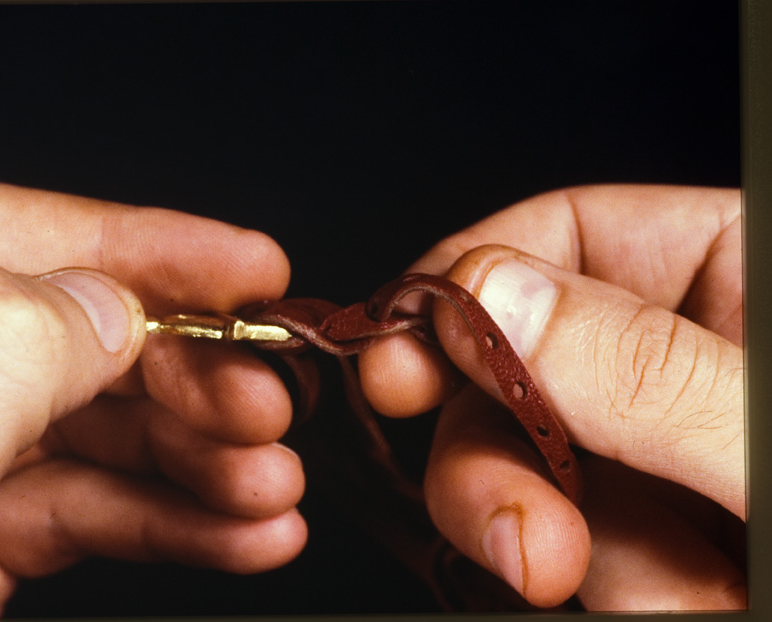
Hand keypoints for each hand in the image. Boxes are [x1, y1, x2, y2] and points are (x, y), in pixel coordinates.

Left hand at [0, 181, 305, 617]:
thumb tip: (104, 301)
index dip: (129, 239)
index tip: (248, 263)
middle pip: (53, 334)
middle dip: (179, 373)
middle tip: (270, 407)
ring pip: (83, 427)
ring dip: (194, 458)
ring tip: (273, 491)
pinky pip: (82, 507)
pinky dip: (168, 520)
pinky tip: (242, 534)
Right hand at [358, 185, 744, 609]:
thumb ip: (643, 367)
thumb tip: (485, 294)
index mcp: (736, 282)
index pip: (570, 232)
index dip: (471, 278)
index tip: (401, 342)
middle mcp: (683, 362)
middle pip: (520, 365)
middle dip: (493, 449)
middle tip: (508, 526)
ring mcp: (664, 458)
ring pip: (533, 470)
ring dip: (566, 541)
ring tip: (681, 601)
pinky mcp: (655, 545)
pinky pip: (572, 548)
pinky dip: (615, 592)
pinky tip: (694, 607)